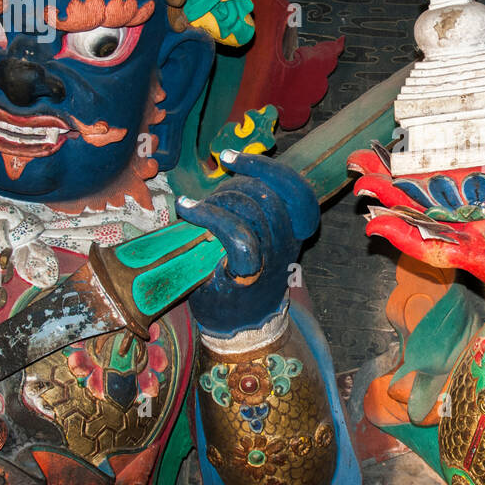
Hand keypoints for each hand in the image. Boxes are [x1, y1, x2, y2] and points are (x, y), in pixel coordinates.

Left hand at [176, 151, 318, 336]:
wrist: (238, 326)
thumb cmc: (240, 276)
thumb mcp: (258, 238)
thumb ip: (255, 208)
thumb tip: (233, 173)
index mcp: (294, 231)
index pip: (297, 190)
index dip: (267, 168)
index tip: (230, 158)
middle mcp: (287, 243)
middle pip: (265, 193)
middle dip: (230, 187)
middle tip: (209, 200)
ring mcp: (270, 260)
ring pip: (249, 209)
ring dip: (215, 201)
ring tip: (196, 210)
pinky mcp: (248, 274)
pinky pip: (237, 235)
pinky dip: (207, 216)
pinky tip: (187, 208)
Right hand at [349, 134, 484, 322]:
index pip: (469, 171)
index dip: (441, 155)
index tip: (414, 136)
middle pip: (434, 192)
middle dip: (398, 177)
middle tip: (363, 158)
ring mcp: (478, 238)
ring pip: (426, 217)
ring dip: (393, 203)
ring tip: (363, 184)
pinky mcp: (476, 259)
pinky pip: (437, 248)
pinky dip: (408, 238)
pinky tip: (381, 226)